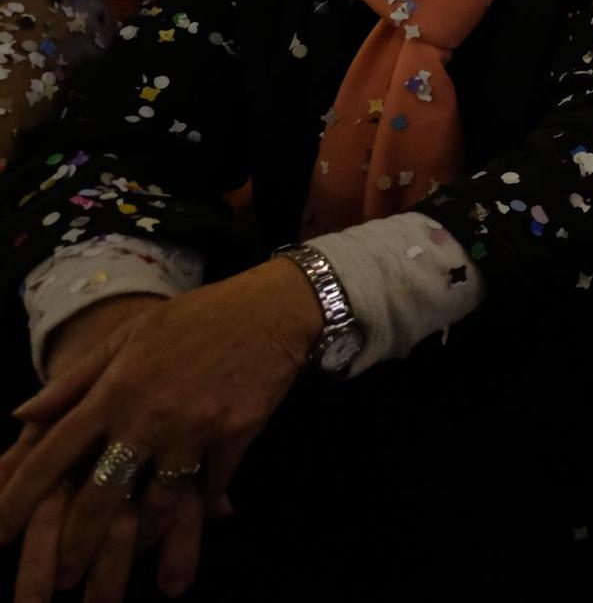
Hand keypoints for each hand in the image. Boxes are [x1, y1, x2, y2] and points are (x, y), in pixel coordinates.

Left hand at [0, 262, 321, 590]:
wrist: (274, 308)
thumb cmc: (198, 317)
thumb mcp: (130, 337)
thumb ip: (76, 380)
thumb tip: (22, 414)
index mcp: (116, 389)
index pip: (53, 452)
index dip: (18, 495)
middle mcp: (150, 415)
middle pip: (102, 495)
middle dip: (78, 543)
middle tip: (64, 576)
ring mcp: (195, 429)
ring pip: (159, 502)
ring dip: (143, 535)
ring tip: (131, 556)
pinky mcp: (237, 435)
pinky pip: (212, 485)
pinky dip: (204, 503)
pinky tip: (200, 512)